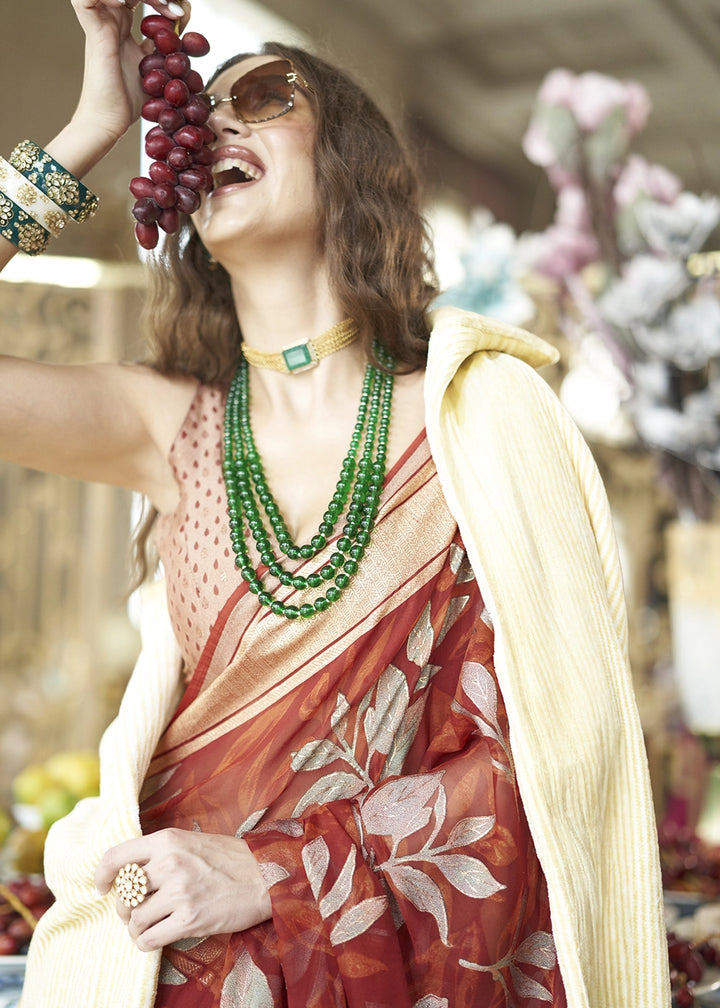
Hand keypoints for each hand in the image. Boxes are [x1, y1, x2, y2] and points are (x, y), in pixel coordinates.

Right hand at [69, 0, 191, 147]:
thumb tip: (183, 29)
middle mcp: (110, 18)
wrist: (109, 121)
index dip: (163, 0)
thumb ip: (165, 48)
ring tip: (163, 5)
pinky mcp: (94, 31)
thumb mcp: (155, 68)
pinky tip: (127, 3)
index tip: (183, 15)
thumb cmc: (127, 100)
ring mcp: (101, 22)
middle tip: (177, 9)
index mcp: (121, 24)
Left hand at [95, 828, 272, 951]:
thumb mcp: (191, 842)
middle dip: (125, 909)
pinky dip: (146, 943)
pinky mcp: (189, 919)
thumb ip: (160, 854)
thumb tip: (128, 875)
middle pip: (123, 894)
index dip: (101, 875)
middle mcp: (169, 863)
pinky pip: (148, 939)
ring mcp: (179, 892)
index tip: (101, 888)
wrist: (265, 875)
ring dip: (137, 929)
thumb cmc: (228, 859)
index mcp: (167, 840)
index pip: (116, 856)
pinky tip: (157, 938)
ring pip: (134, 920)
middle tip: (136, 913)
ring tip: (149, 927)